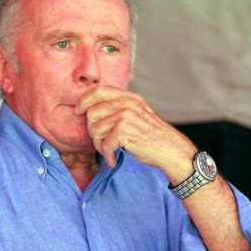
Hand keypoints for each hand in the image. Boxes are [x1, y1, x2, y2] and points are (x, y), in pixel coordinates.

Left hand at [76, 86, 195, 181]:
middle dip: (93, 132)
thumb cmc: (153, 136)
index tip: (78, 111)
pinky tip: (114, 160)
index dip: (84, 101)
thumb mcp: (138, 113)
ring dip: (100, 146)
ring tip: (111, 152)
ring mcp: (125, 116)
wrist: (171, 150)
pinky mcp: (124, 132)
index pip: (98, 91)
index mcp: (129, 97)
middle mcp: (127, 104)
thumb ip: (120, 108)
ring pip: (95, 131)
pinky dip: (108, 156)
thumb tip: (92, 110)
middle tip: (103, 144)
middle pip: (92, 114)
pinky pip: (104, 145)